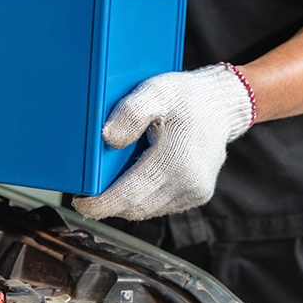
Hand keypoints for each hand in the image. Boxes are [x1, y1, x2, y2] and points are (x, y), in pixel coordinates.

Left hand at [72, 64, 254, 220]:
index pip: (129, 195)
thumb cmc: (186, 97)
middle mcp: (188, 184)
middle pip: (135, 209)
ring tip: (107, 184)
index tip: (79, 203)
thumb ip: (130, 113)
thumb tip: (107, 139)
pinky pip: (160, 205)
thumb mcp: (155, 92)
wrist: (223, 104)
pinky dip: (142, 198)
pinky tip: (133, 180)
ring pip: (147, 210)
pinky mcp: (196, 196)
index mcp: (176, 162)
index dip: (100, 204)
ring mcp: (194, 193)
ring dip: (124, 202)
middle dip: (107, 205)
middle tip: (86, 194)